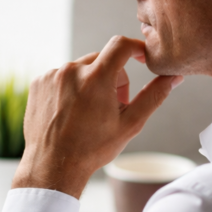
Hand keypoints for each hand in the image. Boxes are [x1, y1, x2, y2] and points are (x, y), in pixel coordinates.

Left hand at [13, 35, 181, 197]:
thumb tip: (173, 77)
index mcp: (96, 78)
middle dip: (113, 78)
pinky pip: (61, 76)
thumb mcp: (130, 124)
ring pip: (81, 69)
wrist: (53, 166)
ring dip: (90, 83)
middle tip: (113, 107)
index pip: (121, 45)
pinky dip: (70, 88)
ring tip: (88, 113)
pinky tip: (70, 112)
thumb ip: (153, 96)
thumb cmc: (92, 149)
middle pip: (102, 60)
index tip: (141, 58)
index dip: (136, 48)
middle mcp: (71, 71)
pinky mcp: (38, 83)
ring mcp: (51, 76)